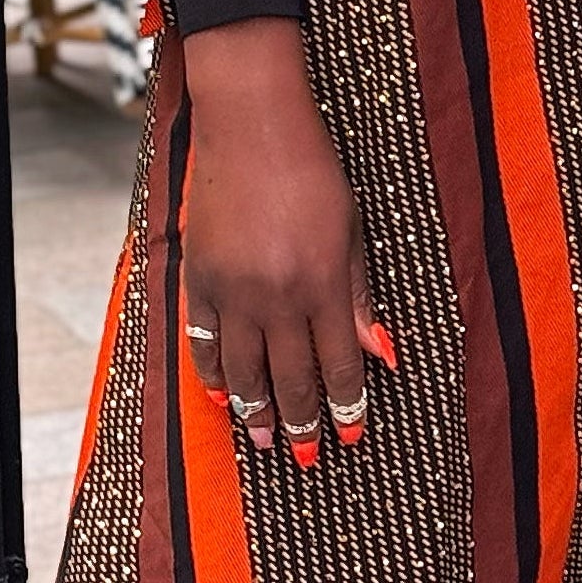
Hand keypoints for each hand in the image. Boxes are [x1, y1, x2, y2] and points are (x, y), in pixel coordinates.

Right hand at [178, 19, 391, 468]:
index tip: (349, 437)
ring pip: (244, 370)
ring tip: (265, 440)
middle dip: (302, 423)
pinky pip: (205, 340)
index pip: (338, 365)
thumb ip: (360, 297)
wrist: (251, 124)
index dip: (345, 406)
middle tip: (304, 458)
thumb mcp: (350, 231)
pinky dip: (213, 372)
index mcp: (322, 284)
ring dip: (256, 411)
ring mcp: (233, 290)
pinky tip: (221, 396)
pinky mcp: (198, 277)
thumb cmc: (313, 170)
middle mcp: (277, 296)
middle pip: (290, 378)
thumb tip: (383, 354)